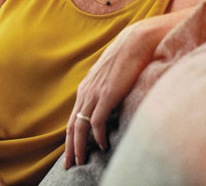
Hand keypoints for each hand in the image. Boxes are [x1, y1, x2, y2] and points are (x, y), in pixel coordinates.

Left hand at [63, 22, 158, 167]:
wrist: (136, 41)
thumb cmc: (128, 58)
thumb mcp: (112, 77)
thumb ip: (107, 90)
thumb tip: (111, 103)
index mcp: (86, 87)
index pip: (74, 117)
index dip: (71, 136)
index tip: (70, 151)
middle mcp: (86, 91)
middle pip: (73, 125)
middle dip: (70, 146)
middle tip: (69, 164)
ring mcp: (95, 93)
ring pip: (80, 126)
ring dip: (79, 146)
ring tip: (81, 161)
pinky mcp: (107, 95)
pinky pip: (97, 121)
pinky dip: (97, 136)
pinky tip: (102, 145)